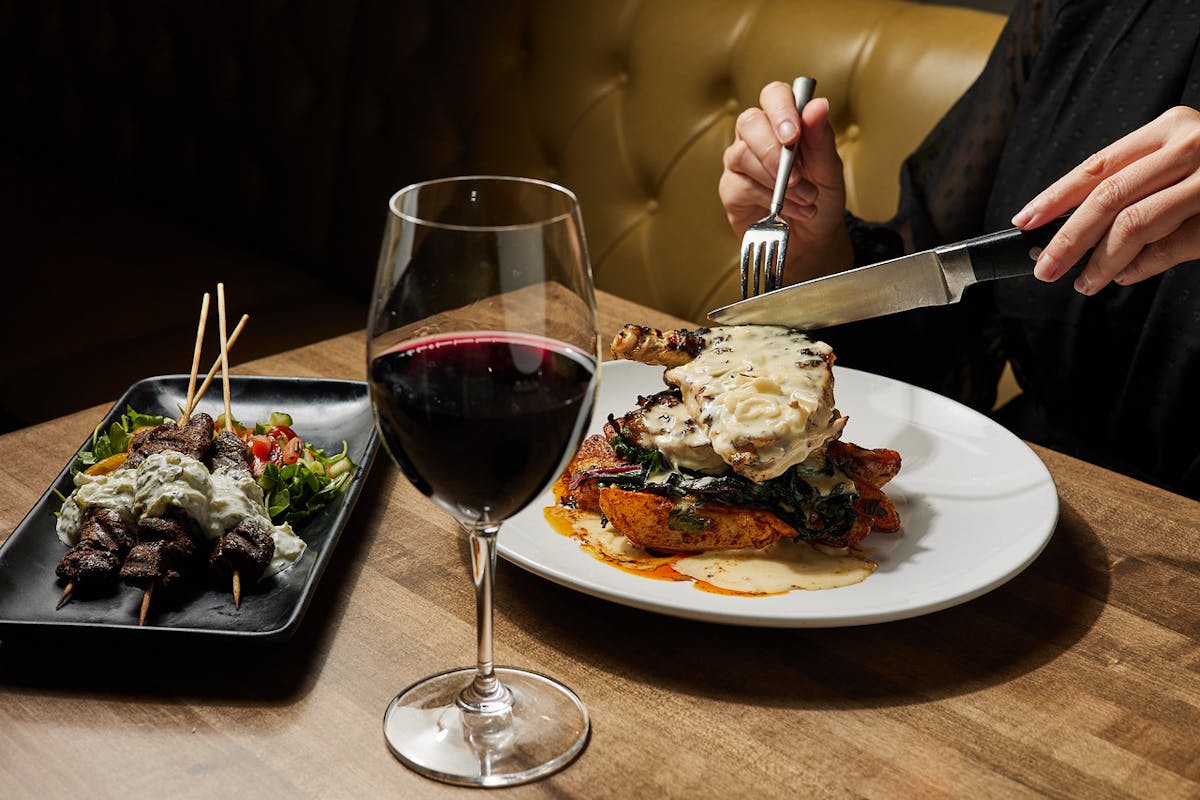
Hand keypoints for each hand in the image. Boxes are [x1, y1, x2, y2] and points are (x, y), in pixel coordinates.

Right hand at [719, 82, 852, 283]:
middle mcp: (757, 136)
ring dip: (776, 180)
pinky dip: (767, 198)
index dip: (781, 110)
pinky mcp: (731, 189)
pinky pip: (741, 185)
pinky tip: (787, 210)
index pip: (774, 96)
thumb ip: (821, 139)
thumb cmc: (822, 198)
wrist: (813, 239)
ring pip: (741, 155)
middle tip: (797, 176)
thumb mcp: (830, 170)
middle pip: (750, 122)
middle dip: (773, 150)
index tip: (794, 135)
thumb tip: (817, 105)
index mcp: (784, 121)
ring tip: (804, 198)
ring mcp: (740, 162)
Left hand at [1012, 105, 1199, 294]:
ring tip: (1082, 282)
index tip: (1025, 221)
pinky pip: (1173, 246)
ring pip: (1136, 224)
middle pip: (1108, 197)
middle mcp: (1190, 145)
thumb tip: (1069, 228)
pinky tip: (1122, 275)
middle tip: (1045, 267)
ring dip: (1101, 260)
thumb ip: (1133, 186)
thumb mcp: (1179, 161)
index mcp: (1169, 128)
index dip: (1055, 197)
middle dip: (1068, 238)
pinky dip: (1141, 266)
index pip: (1097, 166)